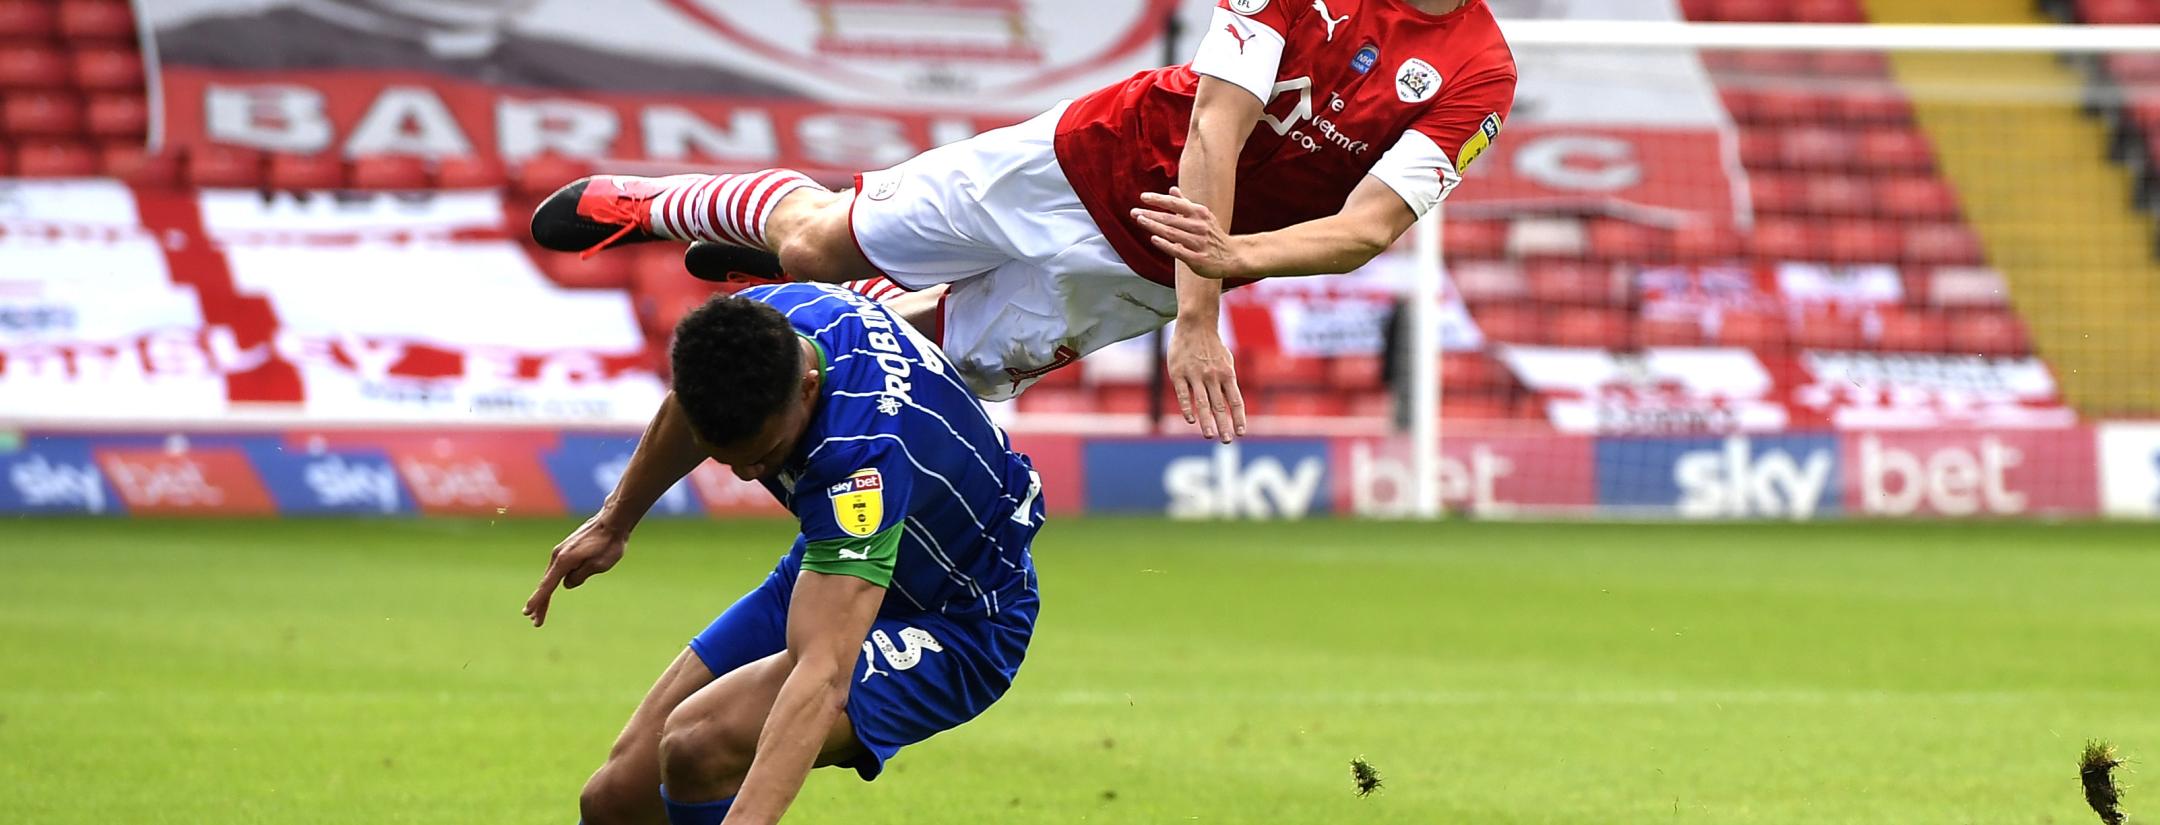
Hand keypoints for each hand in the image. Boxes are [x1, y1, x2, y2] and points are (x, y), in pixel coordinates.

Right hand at [522, 515, 628, 626]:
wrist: (612, 521)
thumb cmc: (608, 543)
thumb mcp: (598, 565)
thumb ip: (580, 577)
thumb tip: (567, 584)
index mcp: (564, 561)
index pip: (548, 586)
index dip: (538, 601)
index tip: (528, 613)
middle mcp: (558, 555)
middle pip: (546, 584)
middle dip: (540, 603)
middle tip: (534, 620)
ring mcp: (561, 551)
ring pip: (552, 577)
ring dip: (546, 593)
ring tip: (541, 611)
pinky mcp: (567, 550)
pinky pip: (558, 570)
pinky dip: (554, 582)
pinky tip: (555, 589)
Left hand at [1133, 187, 1243, 279]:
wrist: (1232, 256)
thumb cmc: (1213, 235)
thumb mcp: (1202, 216)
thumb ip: (1185, 203)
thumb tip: (1171, 189)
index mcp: (1200, 213)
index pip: (1176, 203)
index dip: (1158, 200)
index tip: (1143, 197)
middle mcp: (1199, 226)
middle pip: (1170, 218)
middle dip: (1150, 214)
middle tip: (1133, 212)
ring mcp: (1199, 243)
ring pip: (1172, 233)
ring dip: (1154, 227)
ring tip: (1140, 221)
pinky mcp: (1197, 259)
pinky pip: (1178, 250)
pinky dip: (1165, 244)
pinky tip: (1153, 239)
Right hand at [1166, 321, 1245, 442]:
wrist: (1195, 325)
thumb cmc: (1212, 346)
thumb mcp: (1227, 361)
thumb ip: (1229, 382)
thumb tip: (1233, 404)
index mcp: (1227, 374)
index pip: (1235, 401)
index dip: (1239, 418)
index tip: (1240, 433)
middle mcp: (1213, 376)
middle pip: (1220, 406)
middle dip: (1224, 425)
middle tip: (1226, 441)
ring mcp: (1195, 375)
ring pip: (1202, 403)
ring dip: (1207, 421)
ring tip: (1210, 436)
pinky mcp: (1178, 374)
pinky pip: (1184, 395)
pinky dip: (1188, 408)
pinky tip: (1191, 420)